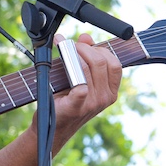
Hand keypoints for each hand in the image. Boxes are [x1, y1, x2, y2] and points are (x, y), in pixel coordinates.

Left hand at [48, 33, 121, 148]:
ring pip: (89, 67)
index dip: (99, 49)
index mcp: (110, 91)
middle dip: (84, 48)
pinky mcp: (77, 106)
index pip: (114, 63)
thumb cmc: (65, 100)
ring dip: (74, 53)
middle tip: (68, 45)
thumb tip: (86, 37)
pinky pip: (80, 84)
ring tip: (62, 49)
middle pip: (102, 61)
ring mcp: (93, 103)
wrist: (51, 127)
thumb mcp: (79, 78)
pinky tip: (63, 63)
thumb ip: (86, 57)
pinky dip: (72, 69)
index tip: (83, 44)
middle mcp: (106, 97)